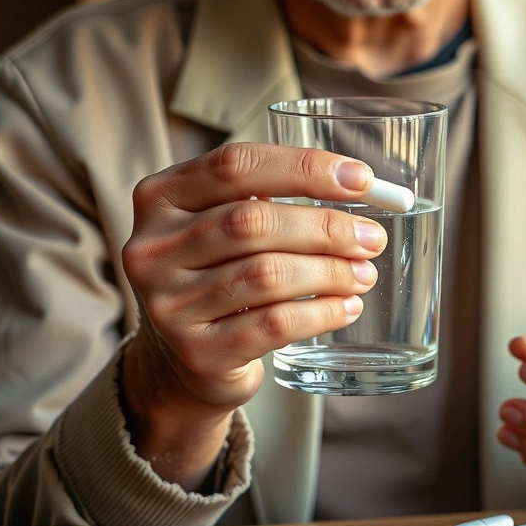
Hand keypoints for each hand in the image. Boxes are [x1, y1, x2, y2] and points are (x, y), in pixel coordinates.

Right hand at [120, 143, 386, 488]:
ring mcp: (169, 305)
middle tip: (372, 238)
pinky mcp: (197, 353)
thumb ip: (279, 198)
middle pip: (253, 222)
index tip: (362, 179)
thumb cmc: (220, 273)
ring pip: (267, 275)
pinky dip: (322, 313)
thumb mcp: (227, 224)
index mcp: (161, 197)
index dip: (305, 168)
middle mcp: (152, 248)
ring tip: (364, 273)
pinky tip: (347, 306)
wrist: (182, 360)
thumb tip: (362, 185)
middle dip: (326, 227)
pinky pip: (274, 324)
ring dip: (330, 272)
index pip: (236, 166)